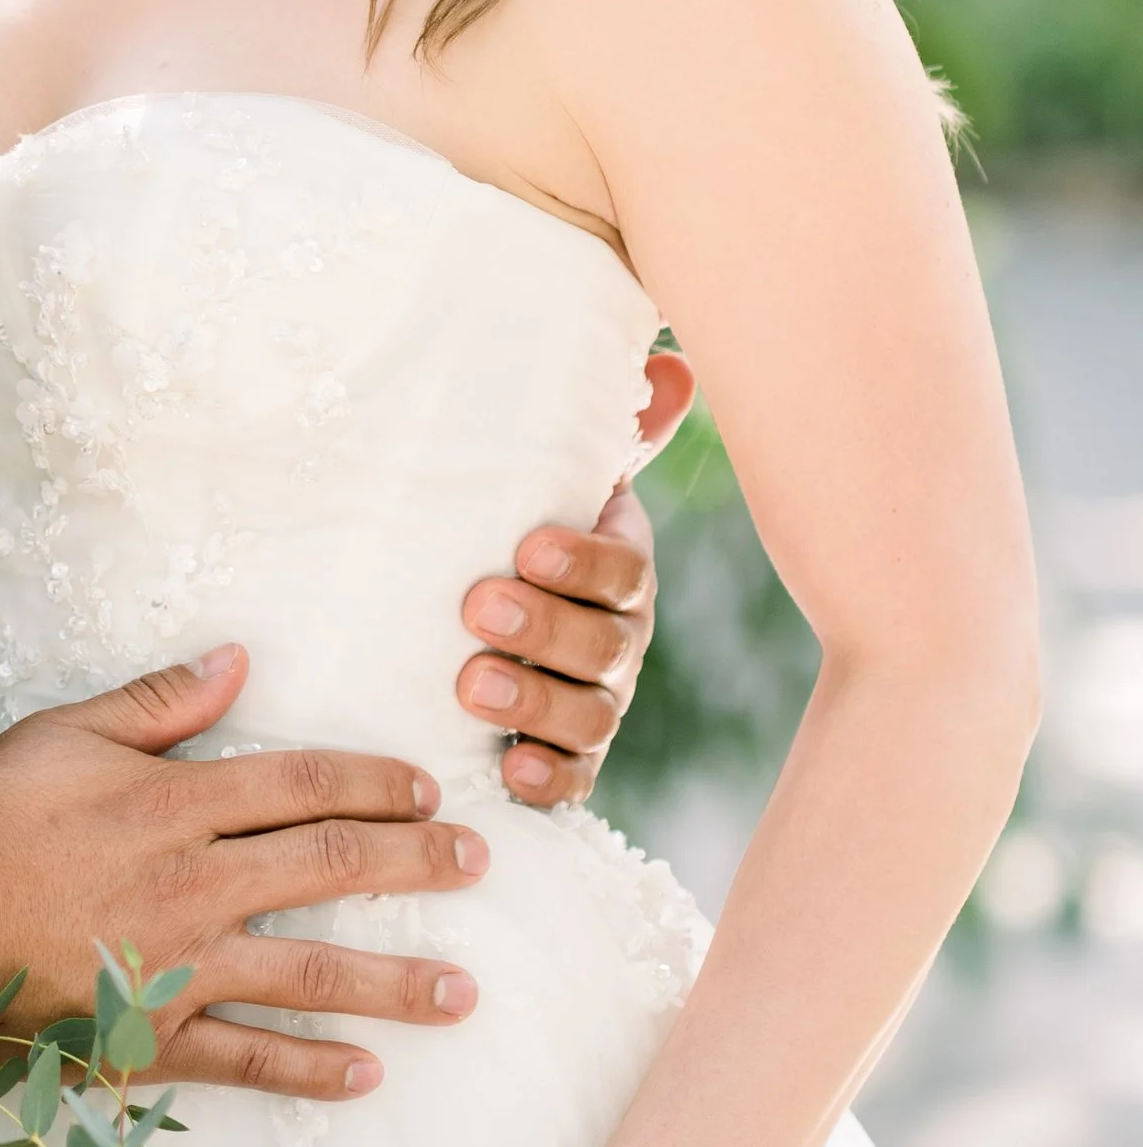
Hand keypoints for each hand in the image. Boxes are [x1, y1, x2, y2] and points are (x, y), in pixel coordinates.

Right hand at [0, 644, 488, 1095]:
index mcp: (177, 800)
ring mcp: (180, 966)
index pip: (305, 784)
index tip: (427, 790)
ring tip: (462, 991)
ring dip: (395, 981)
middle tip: (477, 865)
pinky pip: (249, 1057)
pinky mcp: (152, 1035)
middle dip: (415, 864)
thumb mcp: (65, 732)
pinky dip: (311, 1067)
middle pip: (331, 866)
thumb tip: (239, 661)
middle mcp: (196, 882)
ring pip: (312, 971)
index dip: (376, 783)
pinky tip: (366, 1073)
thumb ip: (160, 702)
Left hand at [459, 351, 692, 806]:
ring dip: (534, 703)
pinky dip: (546, 779)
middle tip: (479, 609)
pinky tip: (510, 771)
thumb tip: (677, 365)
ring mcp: (596, 703)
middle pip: (605, 646)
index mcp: (618, 567)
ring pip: (589, 715)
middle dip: (544, 628)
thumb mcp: (548, 477)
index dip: (582, 562)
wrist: (482, 606)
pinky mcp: (565, 759)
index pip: (622, 569)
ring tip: (470, 686)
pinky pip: (572, 780)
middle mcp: (619, 639)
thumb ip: (609, 428)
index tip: (526, 546)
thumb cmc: (515, 528)